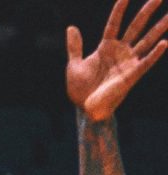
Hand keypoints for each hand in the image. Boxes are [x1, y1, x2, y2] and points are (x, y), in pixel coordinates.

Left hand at [67, 0, 167, 120]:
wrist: (85, 108)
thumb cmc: (80, 89)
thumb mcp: (74, 64)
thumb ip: (75, 46)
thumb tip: (71, 27)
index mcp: (106, 47)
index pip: (114, 23)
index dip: (119, 10)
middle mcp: (120, 51)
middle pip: (136, 26)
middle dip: (147, 11)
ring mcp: (128, 62)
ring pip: (147, 40)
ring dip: (159, 28)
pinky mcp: (132, 75)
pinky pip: (146, 62)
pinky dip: (155, 53)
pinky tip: (165, 43)